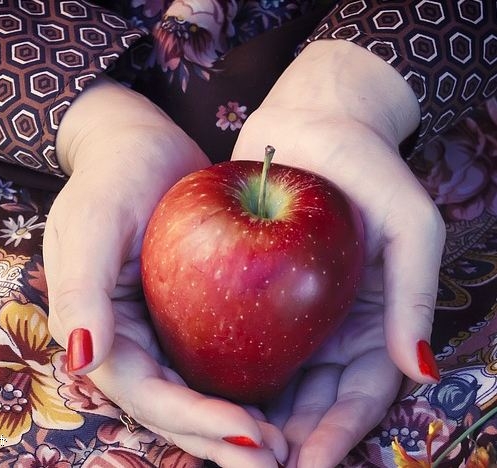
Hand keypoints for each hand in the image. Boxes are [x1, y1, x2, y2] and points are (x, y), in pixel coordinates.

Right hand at [45, 76, 286, 466]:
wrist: (142, 143)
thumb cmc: (114, 176)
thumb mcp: (92, 221)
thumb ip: (82, 289)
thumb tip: (84, 360)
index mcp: (98, 328)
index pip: (144, 392)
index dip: (191, 421)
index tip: (248, 435)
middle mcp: (129, 338)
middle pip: (173, 405)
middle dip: (219, 438)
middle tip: (275, 459)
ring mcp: (160, 328)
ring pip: (197, 390)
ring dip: (236, 423)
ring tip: (283, 447)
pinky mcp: (188, 312)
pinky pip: (215, 357)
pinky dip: (244, 384)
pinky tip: (281, 399)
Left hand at [232, 40, 445, 466]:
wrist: (309, 122)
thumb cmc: (367, 165)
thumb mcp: (409, 222)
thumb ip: (416, 292)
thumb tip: (420, 369)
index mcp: (374, 320)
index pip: (360, 395)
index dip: (336, 434)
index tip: (303, 466)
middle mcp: (331, 327)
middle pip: (313, 401)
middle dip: (290, 440)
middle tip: (255, 467)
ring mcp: (291, 314)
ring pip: (274, 382)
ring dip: (255, 418)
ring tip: (226, 446)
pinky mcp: (254, 292)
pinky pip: (240, 341)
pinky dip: (227, 373)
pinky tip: (199, 394)